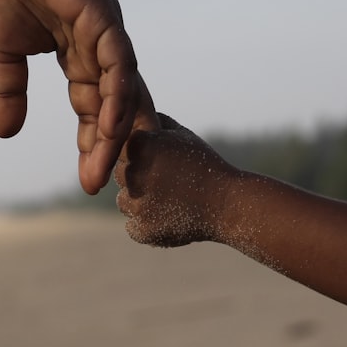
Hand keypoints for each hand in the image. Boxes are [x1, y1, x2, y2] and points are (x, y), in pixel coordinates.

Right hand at [0, 0, 158, 193]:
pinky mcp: (103, 16)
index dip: (91, 141)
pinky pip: (118, 64)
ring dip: (113, 133)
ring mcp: (106, 29)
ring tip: (102, 170)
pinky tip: (110, 128)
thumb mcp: (2, 50)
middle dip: (111, 146)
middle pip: (114, 104)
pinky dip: (117, 96)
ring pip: (120, 90)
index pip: (93, 104)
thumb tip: (6, 133)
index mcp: (79, 49)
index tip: (86, 179)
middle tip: (102, 186)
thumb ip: (8, 90)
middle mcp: (100, 43)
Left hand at [115, 113, 234, 245]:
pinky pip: (133, 226)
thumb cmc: (204, 164)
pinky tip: (168, 216)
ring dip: (140, 202)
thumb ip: (156, 123)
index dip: (144, 158)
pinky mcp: (143, 229)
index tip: (164, 163)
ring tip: (169, 200)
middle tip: (167, 183)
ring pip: (124, 202)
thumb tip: (136, 117)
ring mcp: (137, 203)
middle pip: (121, 176)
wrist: (226, 203)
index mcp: (140, 145)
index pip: (124, 152)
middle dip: (139, 178)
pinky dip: (147, 224)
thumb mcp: (182, 135)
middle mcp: (133, 172)